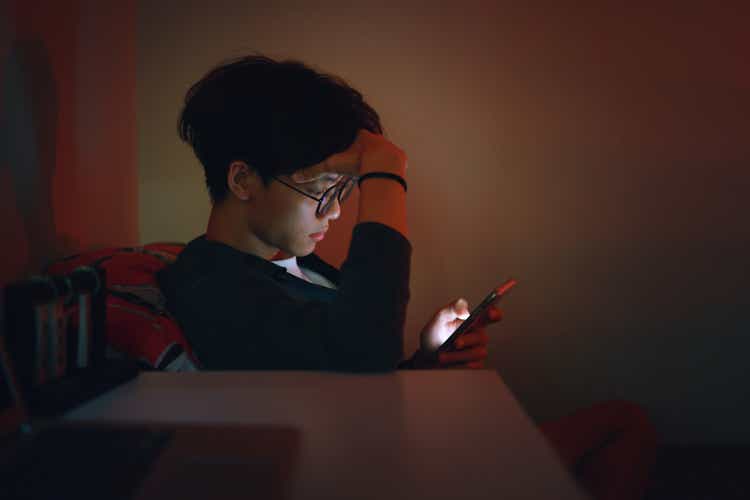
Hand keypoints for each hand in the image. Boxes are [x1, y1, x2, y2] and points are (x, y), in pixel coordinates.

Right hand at [291, 129, 406, 182]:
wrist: (383, 163)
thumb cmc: (356, 160)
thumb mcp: (332, 165)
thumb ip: (314, 171)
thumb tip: (295, 177)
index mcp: (358, 134)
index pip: (351, 133)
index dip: (346, 140)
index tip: (345, 147)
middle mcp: (374, 137)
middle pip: (366, 141)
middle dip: (363, 148)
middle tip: (357, 157)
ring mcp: (387, 145)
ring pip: (380, 150)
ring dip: (376, 156)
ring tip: (370, 165)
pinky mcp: (398, 156)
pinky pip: (392, 159)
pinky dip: (388, 164)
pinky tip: (384, 170)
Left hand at [417, 298, 502, 368]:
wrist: (428, 353)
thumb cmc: (437, 332)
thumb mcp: (440, 317)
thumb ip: (452, 309)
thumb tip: (463, 309)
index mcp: (475, 320)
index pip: (490, 315)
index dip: (495, 313)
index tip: (490, 313)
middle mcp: (479, 336)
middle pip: (482, 337)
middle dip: (468, 340)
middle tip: (456, 343)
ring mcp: (478, 351)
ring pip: (477, 353)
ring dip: (458, 355)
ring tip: (441, 356)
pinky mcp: (474, 365)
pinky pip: (472, 367)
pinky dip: (459, 365)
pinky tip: (449, 365)